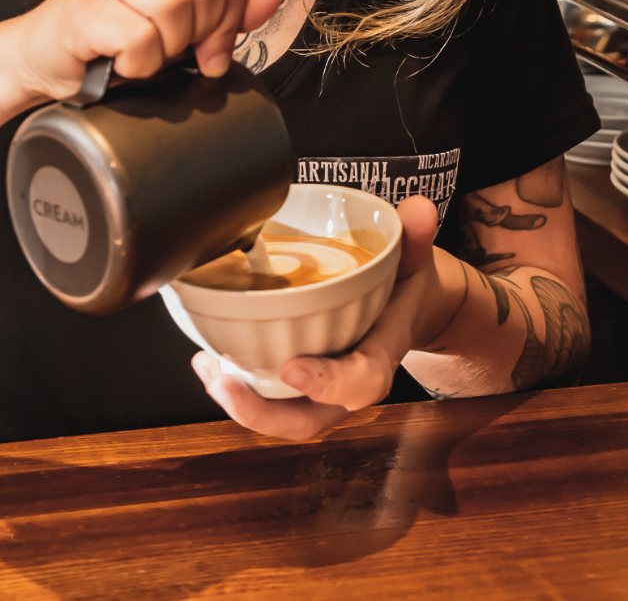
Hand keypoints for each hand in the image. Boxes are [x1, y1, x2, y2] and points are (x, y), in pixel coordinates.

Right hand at [6, 0, 282, 105]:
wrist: (49, 58)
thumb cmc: (119, 34)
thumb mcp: (190, 19)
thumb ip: (234, 4)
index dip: (231, 20)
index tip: (209, 44)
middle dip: (200, 33)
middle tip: (171, 47)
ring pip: (174, 6)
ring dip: (166, 48)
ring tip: (143, 50)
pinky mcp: (80, 4)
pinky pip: (139, 38)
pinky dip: (137, 64)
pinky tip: (119, 60)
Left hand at [191, 195, 441, 440]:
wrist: (408, 310)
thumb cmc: (405, 287)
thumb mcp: (416, 259)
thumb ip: (416, 236)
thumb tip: (418, 208)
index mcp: (380, 354)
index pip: (361, 382)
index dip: (328, 383)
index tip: (292, 368)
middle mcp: (347, 382)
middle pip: (308, 420)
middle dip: (264, 413)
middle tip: (224, 382)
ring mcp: (321, 390)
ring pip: (283, 417)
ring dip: (242, 403)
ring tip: (209, 370)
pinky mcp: (299, 385)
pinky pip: (270, 399)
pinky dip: (239, 386)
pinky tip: (210, 362)